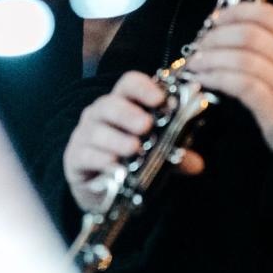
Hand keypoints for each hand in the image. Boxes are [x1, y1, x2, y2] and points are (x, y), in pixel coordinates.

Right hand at [63, 70, 203, 213]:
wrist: (100, 188)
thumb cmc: (128, 160)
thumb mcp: (155, 156)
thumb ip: (174, 156)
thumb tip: (197, 164)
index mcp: (122, 104)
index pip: (129, 84)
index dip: (144, 88)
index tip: (160, 100)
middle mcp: (100, 114)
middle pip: (110, 104)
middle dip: (128, 113)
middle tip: (146, 125)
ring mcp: (84, 134)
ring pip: (97, 130)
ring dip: (118, 139)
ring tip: (134, 148)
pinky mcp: (75, 157)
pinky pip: (86, 154)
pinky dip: (101, 159)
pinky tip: (115, 166)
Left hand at [187, 1, 272, 150]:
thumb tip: (231, 36)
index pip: (267, 15)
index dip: (236, 12)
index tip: (216, 18)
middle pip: (249, 34)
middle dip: (217, 36)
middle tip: (199, 45)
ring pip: (242, 57)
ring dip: (212, 58)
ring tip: (195, 63)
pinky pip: (240, 84)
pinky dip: (217, 78)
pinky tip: (203, 80)